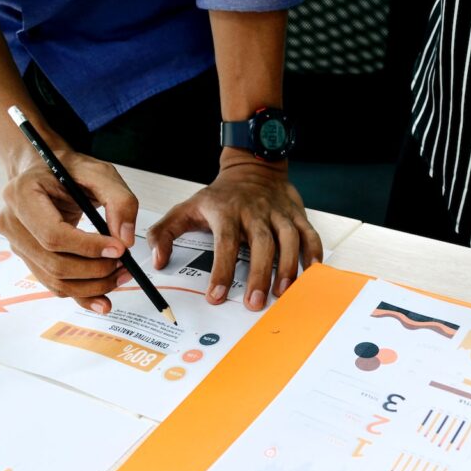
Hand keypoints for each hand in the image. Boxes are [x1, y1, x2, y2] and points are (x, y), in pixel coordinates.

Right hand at [0, 149, 138, 313]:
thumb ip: (120, 201)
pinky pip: (54, 285)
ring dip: (92, 286)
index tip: (118, 249)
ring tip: (120, 275)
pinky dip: (81, 294)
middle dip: (95, 270)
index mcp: (22, 194)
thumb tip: (124, 240)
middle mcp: (12, 222)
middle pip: (54, 263)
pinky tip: (103, 298)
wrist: (46, 172)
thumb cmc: (70, 170)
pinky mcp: (29, 258)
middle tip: (125, 264)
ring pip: (55, 280)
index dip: (88, 247)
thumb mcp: (100, 173)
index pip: (53, 234)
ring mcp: (17, 244)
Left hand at [148, 151, 322, 310]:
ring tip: (283, 292)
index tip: (217, 296)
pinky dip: (313, 252)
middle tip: (255, 303)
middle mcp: (254, 211)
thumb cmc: (219, 196)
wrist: (251, 167)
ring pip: (288, 238)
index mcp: (226, 211)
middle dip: (259, 274)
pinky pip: (309, 233)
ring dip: (287, 266)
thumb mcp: (186, 208)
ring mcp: (277, 212)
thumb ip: (164, 233)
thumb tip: (157, 261)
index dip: (221, 270)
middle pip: (260, 243)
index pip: (224, 242)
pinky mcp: (296, 214)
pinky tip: (311, 272)